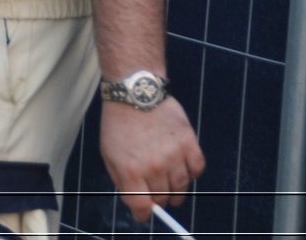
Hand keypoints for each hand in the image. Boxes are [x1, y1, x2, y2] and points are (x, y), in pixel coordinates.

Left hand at [100, 98, 205, 219]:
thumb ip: (121, 179)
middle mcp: (154, 166)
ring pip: (181, 188)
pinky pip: (197, 170)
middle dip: (157, 198)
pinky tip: (181, 167)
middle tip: (154, 190)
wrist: (135, 92)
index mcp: (130, 170)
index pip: (141, 206)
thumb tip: (135, 200)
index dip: (143, 214)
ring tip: (168, 181)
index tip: (144, 214)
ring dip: (175, 189)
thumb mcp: (108, 152)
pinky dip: (191, 173)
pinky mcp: (189, 144)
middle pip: (162, 198)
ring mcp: (174, 156)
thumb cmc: (119, 123)